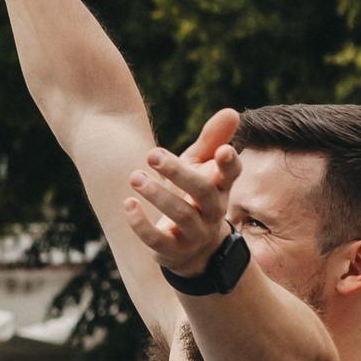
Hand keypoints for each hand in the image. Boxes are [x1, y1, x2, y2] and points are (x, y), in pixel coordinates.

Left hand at [124, 109, 240, 274]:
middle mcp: (212, 211)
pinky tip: (128, 203)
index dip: (229, 164)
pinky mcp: (172, 250)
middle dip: (178, 173)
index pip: (231, 174)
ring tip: (134, 176)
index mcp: (220, 187)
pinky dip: (140, 223)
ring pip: (181, 215)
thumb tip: (232, 111)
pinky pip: (157, 240)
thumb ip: (212, 140)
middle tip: (151, 154)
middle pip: (202, 192)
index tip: (223, 150)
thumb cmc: (195, 195)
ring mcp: (194, 233)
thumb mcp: (201, 167)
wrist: (195, 249)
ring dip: (156, 195)